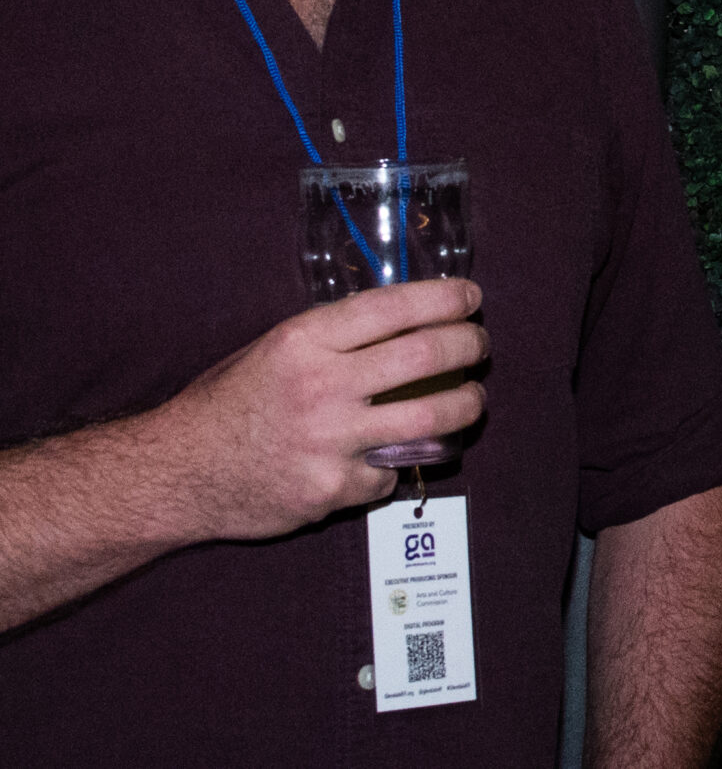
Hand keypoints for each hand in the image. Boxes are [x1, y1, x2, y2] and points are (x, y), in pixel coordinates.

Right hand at [151, 279, 489, 541]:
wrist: (175, 473)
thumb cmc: (226, 404)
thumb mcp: (270, 349)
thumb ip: (332, 337)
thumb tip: (404, 318)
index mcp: (303, 341)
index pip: (395, 306)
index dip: (445, 298)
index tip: (470, 298)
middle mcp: (321, 386)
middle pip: (428, 355)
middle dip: (470, 346)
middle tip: (479, 346)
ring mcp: (329, 441)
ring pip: (431, 419)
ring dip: (466, 406)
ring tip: (471, 401)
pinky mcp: (330, 490)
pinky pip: (389, 476)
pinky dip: (394, 468)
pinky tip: (387, 460)